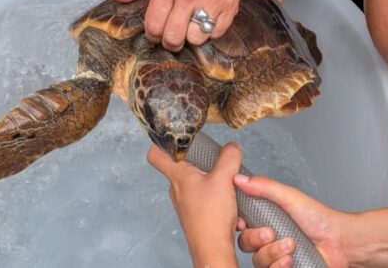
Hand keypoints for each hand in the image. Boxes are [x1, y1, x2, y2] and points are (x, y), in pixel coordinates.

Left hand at [113, 0, 251, 50]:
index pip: (153, 25)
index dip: (153, 35)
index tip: (156, 33)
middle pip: (173, 37)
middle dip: (171, 41)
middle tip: (173, 36)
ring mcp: (210, 2)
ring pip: (195, 39)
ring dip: (192, 37)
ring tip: (192, 25)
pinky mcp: (228, 9)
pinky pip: (215, 34)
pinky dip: (211, 32)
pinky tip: (208, 19)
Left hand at [147, 144, 241, 265]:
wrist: (212, 248)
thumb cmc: (211, 217)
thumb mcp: (224, 178)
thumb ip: (229, 158)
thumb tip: (232, 147)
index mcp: (178, 176)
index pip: (156, 154)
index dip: (163, 143)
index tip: (176, 139)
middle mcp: (177, 189)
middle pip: (184, 168)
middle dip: (203, 163)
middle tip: (218, 162)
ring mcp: (185, 203)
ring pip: (199, 184)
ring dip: (216, 184)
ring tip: (230, 188)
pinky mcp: (196, 215)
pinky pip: (207, 200)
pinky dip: (220, 200)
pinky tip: (232, 206)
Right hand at [234, 175, 351, 267]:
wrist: (341, 243)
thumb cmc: (321, 219)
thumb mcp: (290, 197)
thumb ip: (264, 187)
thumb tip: (239, 179)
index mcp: (267, 219)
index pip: (241, 223)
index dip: (238, 224)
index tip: (241, 223)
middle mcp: (269, 238)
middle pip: (245, 243)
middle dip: (257, 238)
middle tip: (272, 233)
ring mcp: (276, 256)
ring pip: (257, 259)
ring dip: (273, 252)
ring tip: (291, 246)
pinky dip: (279, 266)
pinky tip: (290, 260)